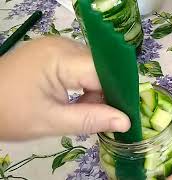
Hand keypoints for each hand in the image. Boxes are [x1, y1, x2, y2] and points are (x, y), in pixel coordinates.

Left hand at [0, 37, 129, 139]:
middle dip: (103, 92)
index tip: (122, 115)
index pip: (102, 71)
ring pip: (91, 66)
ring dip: (92, 89)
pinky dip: (82, 83)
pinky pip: (79, 64)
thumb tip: (126, 122)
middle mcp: (61, 44)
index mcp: (60, 58)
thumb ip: (91, 120)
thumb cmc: (9, 114)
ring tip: (78, 109)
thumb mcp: (51, 122)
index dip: (116, 93)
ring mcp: (55, 45)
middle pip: (99, 67)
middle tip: (95, 116)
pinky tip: (72, 98)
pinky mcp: (51, 51)